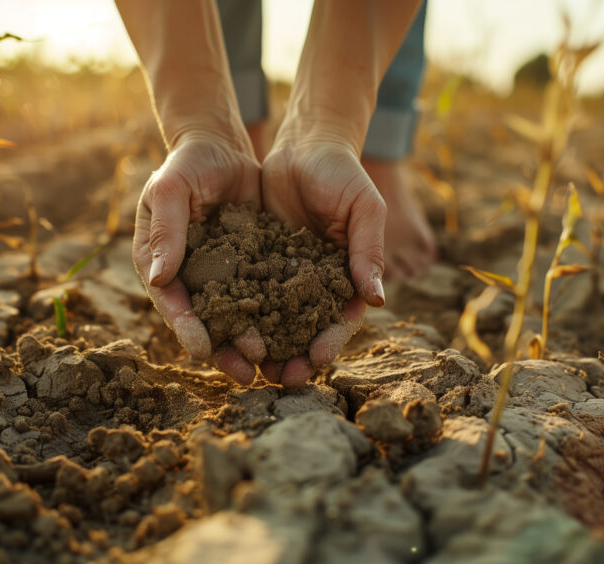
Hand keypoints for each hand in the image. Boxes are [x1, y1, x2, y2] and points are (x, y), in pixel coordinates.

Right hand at [132, 133, 264, 383]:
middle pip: (207, 321)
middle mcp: (189, 277)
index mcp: (160, 263)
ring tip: (276, 368)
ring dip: (255, 342)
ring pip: (239, 316)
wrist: (220, 146)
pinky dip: (280, 317)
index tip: (202, 348)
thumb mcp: (170, 189)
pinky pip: (266, 296)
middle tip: (246, 374)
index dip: (187, 326)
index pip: (172, 301)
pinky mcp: (252, 267)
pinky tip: (300, 335)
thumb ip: (166, 230)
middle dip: (226, 349)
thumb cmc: (186, 164)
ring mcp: (222, 275)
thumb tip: (158, 278)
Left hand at [259, 129, 386, 388]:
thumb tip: (377, 301)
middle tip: (283, 378)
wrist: (305, 145)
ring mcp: (285, 273)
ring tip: (253, 368)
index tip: (318, 359)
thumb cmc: (344, 174)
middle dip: (296, 354)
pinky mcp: (257, 260)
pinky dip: (239, 313)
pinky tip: (226, 332)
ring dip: (266, 344)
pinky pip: (247, 291)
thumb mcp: (363, 210)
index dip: (331, 339)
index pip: (341, 317)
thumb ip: (367, 251)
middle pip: (306, 328)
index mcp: (347, 276)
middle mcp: (315, 282)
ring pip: (274, 318)